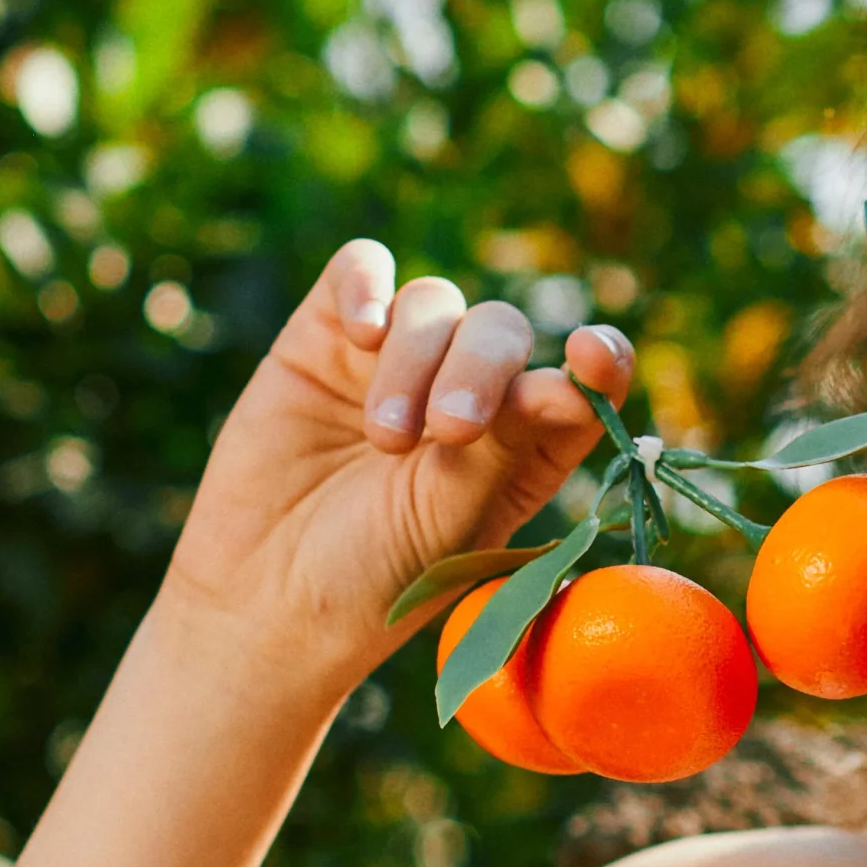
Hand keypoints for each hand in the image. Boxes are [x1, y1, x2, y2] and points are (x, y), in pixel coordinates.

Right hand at [161, 239, 632, 689]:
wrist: (266, 598)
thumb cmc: (376, 576)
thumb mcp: (453, 522)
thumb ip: (506, 448)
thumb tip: (575, 385)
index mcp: (526, 444)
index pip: (581, 380)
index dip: (600, 358)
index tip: (592, 356)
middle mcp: (469, 392)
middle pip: (502, 330)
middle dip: (483, 370)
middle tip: (450, 432)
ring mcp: (398, 359)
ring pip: (434, 302)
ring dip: (416, 361)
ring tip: (386, 439)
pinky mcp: (326, 339)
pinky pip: (360, 269)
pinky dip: (367, 285)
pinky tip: (362, 332)